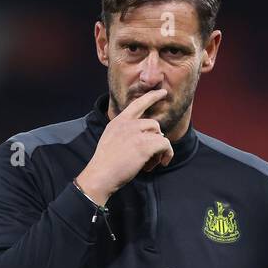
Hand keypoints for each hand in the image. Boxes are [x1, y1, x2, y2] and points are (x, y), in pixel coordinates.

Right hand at [75, 88, 172, 204]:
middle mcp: (128, 123)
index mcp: (119, 121)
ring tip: (150, 164)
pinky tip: (161, 163)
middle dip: (155, 140)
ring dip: (159, 151)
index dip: (152, 96)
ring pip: (161, 136)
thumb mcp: (110, 139)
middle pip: (154, 125)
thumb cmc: (105, 164)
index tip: (163, 92)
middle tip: (150, 158)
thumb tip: (146, 136)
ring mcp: (137, 133)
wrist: (100, 175)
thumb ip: (124, 132)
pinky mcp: (144, 145)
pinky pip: (165, 145)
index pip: (138, 103)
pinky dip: (167, 154)